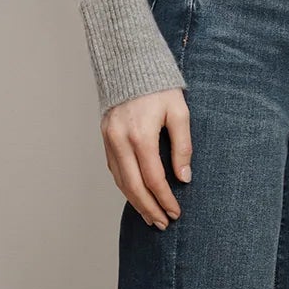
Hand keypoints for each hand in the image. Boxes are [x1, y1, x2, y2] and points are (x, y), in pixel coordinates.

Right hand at [102, 88, 191, 227]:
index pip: (154, 178)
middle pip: (133, 186)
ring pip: (120, 181)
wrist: (129, 64)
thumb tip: (183, 178)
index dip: (165, 199)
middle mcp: (120, 140)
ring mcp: (109, 139)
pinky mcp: (105, 137)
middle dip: (149, 209)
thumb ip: (183, 146)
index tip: (176, 212)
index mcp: (140, 135)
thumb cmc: (159, 87)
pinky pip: (114, 169)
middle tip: (162, 224)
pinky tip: (136, 195)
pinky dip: (125, 186)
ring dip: (135, 202)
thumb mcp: (179, 112)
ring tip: (150, 217)